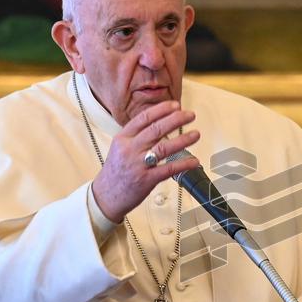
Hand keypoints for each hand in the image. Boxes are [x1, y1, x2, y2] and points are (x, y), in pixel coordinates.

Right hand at [91, 101, 199, 221]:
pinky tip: (194, 161)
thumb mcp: (120, 148)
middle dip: (176, 120)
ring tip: (196, 134)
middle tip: (190, 115)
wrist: (105, 196)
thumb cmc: (116, 171)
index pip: (143, 118)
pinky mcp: (146, 180)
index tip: (175, 105)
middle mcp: (130, 149)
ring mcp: (138, 165)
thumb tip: (157, 122)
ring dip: (182, 140)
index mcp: (123, 138)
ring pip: (164, 148)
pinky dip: (183, 164)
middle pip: (156, 130)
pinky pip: (168, 169)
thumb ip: (136, 136)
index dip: (161, 110)